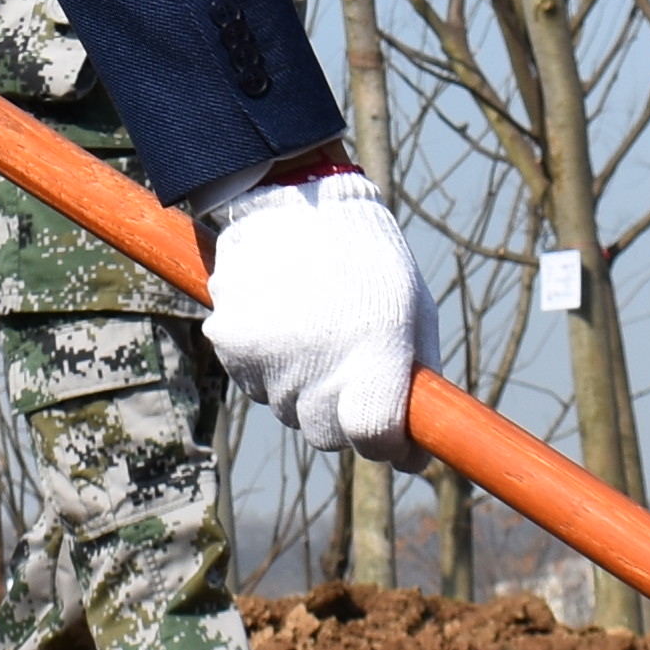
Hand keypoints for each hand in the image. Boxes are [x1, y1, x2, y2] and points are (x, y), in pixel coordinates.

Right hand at [201, 168, 433, 462]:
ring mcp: (270, 357)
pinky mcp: (233, 344)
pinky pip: (254, 383)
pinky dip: (268, 366)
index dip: (386, 443)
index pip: (374, 438)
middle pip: (328, 437)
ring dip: (303, 389)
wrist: (295, 199)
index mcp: (375, 352)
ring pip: (288, 411)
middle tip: (349, 371)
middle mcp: (319, 363)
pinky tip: (282, 322)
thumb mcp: (414, 310)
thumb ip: (417, 380)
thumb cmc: (369, 258)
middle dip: (343, 418)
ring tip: (313, 331)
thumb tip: (414, 450)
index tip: (391, 431)